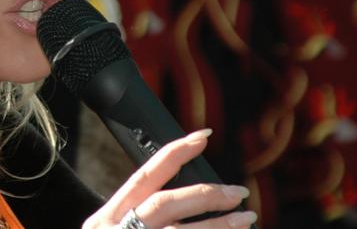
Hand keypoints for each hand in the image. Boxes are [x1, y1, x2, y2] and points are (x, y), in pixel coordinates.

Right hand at [83, 129, 257, 227]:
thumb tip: (187, 199)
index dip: (174, 153)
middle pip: (165, 204)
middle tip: (238, 192)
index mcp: (108, 217)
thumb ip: (135, 217)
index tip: (202, 137)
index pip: (144, 176)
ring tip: (247, 218)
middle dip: (205, 194)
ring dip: (218, 227)